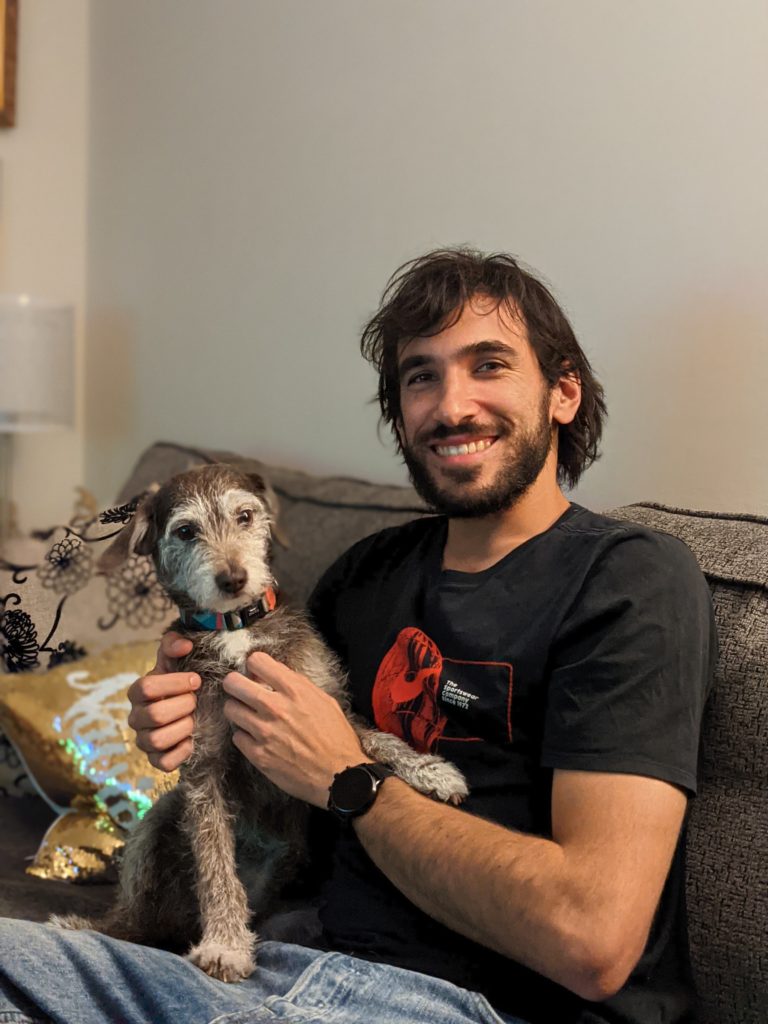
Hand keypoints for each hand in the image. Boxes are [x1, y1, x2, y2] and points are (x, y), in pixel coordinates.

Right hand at [127, 631, 199, 771]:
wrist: (189, 709)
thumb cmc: (180, 683)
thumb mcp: (175, 661)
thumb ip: (174, 644)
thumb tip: (185, 644)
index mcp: (137, 692)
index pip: (146, 687)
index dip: (175, 683)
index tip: (196, 680)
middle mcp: (136, 718)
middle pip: (155, 715)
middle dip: (183, 706)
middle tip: (196, 701)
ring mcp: (143, 741)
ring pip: (157, 740)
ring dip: (183, 728)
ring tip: (194, 719)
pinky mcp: (155, 760)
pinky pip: (164, 763)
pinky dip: (182, 752)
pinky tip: (191, 740)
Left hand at [222, 651, 367, 807]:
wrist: (339, 776)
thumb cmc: (336, 738)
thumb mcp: (325, 701)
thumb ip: (298, 686)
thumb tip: (276, 676)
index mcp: (294, 690)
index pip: (256, 661)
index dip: (255, 665)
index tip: (256, 673)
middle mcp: (275, 707)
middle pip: (233, 682)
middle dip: (235, 683)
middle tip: (242, 691)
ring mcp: (263, 732)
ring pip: (230, 709)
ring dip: (238, 710)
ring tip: (249, 716)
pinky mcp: (258, 755)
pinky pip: (237, 736)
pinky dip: (245, 736)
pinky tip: (257, 738)